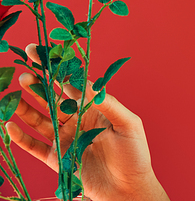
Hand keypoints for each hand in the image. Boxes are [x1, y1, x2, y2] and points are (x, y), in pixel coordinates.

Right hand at [6, 44, 169, 200]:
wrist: (129, 189)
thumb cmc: (135, 154)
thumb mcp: (128, 124)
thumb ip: (108, 104)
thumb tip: (88, 86)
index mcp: (94, 109)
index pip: (73, 85)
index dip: (58, 71)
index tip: (43, 55)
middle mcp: (77, 120)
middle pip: (52, 98)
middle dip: (38, 84)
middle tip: (24, 71)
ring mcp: (65, 138)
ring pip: (40, 119)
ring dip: (26, 106)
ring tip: (15, 93)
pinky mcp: (57, 157)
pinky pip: (34, 145)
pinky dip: (20, 137)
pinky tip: (9, 125)